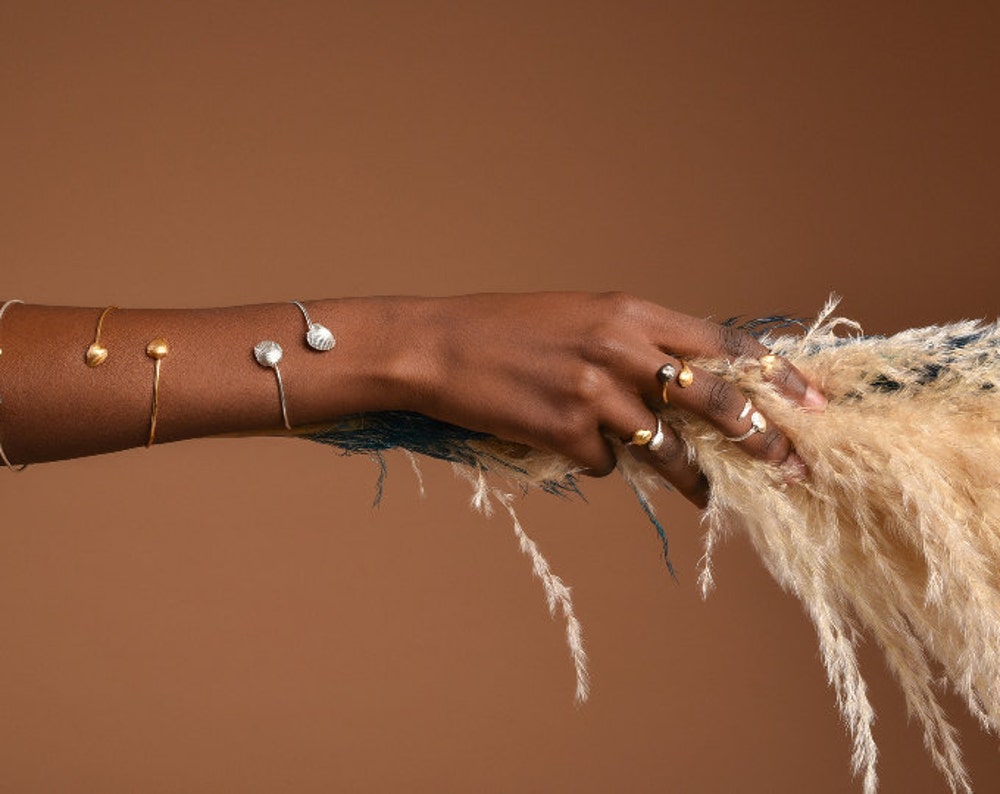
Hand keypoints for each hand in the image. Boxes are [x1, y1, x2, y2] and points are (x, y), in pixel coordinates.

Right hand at [390, 292, 824, 506]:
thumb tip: (687, 388)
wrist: (439, 346)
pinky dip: (600, 462)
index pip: (723, 344)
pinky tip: (571, 446)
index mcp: (631, 312)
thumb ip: (638, 344)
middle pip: (714, 400)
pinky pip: (607, 464)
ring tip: (704, 495)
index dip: (774, 376)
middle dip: (761, 438)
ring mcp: (595, 395)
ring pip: (666, 449)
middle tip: (794, 467)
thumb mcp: (584, 316)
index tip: (812, 404)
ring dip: (689, 477)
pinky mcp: (566, 435)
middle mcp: (622, 349)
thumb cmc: (509, 328)